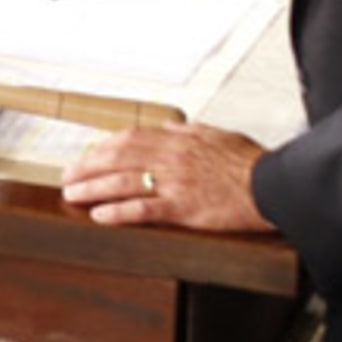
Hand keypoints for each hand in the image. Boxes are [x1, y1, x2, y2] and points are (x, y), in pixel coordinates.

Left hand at [62, 122, 274, 230]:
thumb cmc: (249, 162)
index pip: (129, 138)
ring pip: (123, 182)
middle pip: (118, 158)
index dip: (103, 147)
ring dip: (93, 189)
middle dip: (88, 167)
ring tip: (72, 196)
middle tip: (67, 177)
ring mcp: (176, 183)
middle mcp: (171, 158)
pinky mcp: (184, 209)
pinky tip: (101, 215)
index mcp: (178, 139)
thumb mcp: (216, 134)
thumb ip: (187, 131)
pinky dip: (119, 212)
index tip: (87, 156)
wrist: (273, 184)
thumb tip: (166, 125)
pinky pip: (144, 209)